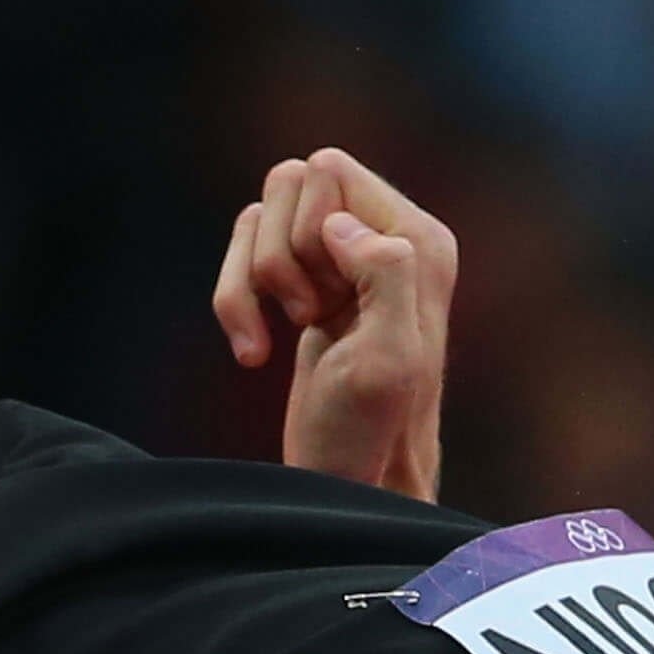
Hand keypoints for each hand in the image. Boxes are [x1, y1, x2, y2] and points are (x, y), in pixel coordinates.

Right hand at [211, 145, 455, 503]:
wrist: (345, 482)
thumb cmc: (368, 432)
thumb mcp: (387, 359)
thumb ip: (386, 272)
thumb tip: (336, 225)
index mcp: (418, 241)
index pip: (328, 171)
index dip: (305, 233)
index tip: (324, 305)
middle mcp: (386, 236)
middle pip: (290, 183)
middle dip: (278, 255)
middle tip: (308, 316)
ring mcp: (342, 259)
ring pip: (260, 217)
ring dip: (251, 279)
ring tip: (286, 332)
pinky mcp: (305, 285)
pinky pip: (245, 251)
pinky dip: (234, 301)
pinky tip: (253, 352)